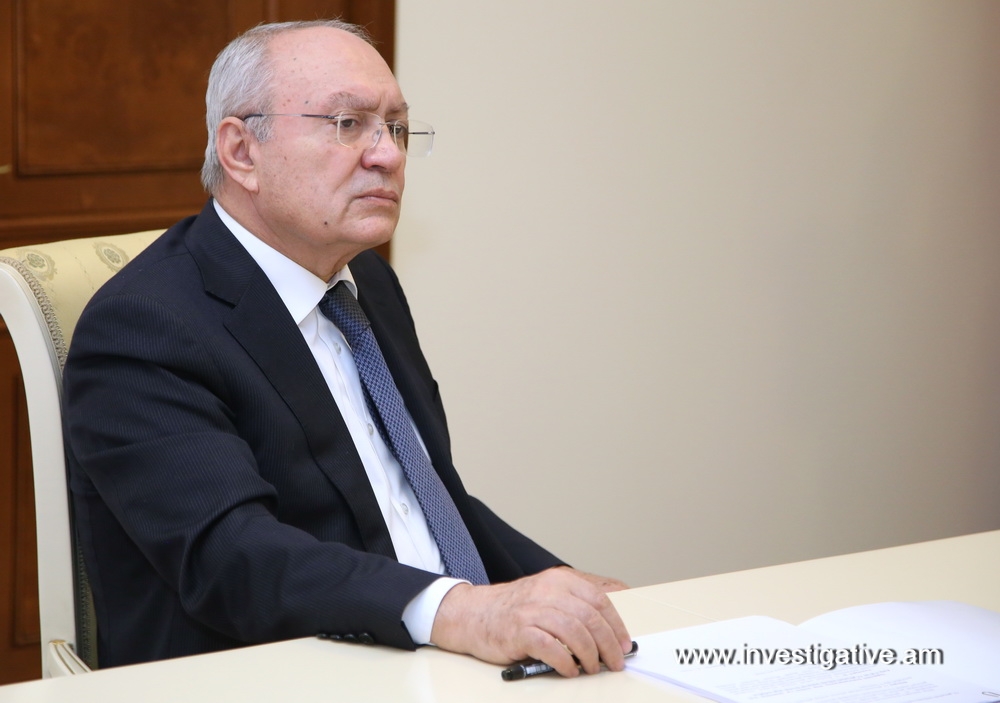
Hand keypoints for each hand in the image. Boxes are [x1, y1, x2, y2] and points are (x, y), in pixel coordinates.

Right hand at [429, 567, 631, 676]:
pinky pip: (551, 648)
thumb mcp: (547, 595)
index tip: (624, 644)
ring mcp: (532, 610)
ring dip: (590, 655)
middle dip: (608, 645)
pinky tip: (570, 670)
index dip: (616, 625)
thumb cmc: (513, 610)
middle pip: (590, 618)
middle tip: (614, 662)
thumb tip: (610, 625)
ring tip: (592, 668)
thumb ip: (574, 604)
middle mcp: (547, 591)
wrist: (472, 614)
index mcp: (558, 580)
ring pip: (574, 632)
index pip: (598, 600)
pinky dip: (566, 662)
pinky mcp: (519, 630)